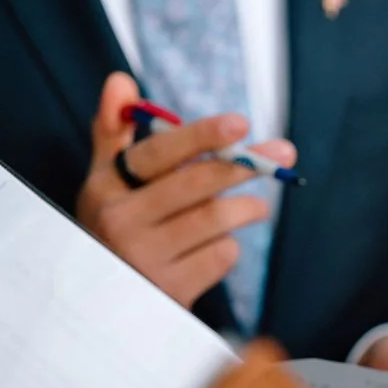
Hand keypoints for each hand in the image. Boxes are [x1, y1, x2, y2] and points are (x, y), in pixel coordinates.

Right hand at [78, 72, 297, 307]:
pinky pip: (220, 256)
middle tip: (284, 152)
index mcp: (107, 189)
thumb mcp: (105, 186)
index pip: (158, 153)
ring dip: (247, 207)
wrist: (104, 307)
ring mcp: (145, 260)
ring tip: (257, 206)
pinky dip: (229, 247)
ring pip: (216, 219)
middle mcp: (121, 223)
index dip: (201, 136)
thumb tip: (120, 80)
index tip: (241, 123)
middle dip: (246, 165)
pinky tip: (219, 247)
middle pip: (197, 183)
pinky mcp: (171, 291)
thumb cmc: (111, 232)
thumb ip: (113, 134)